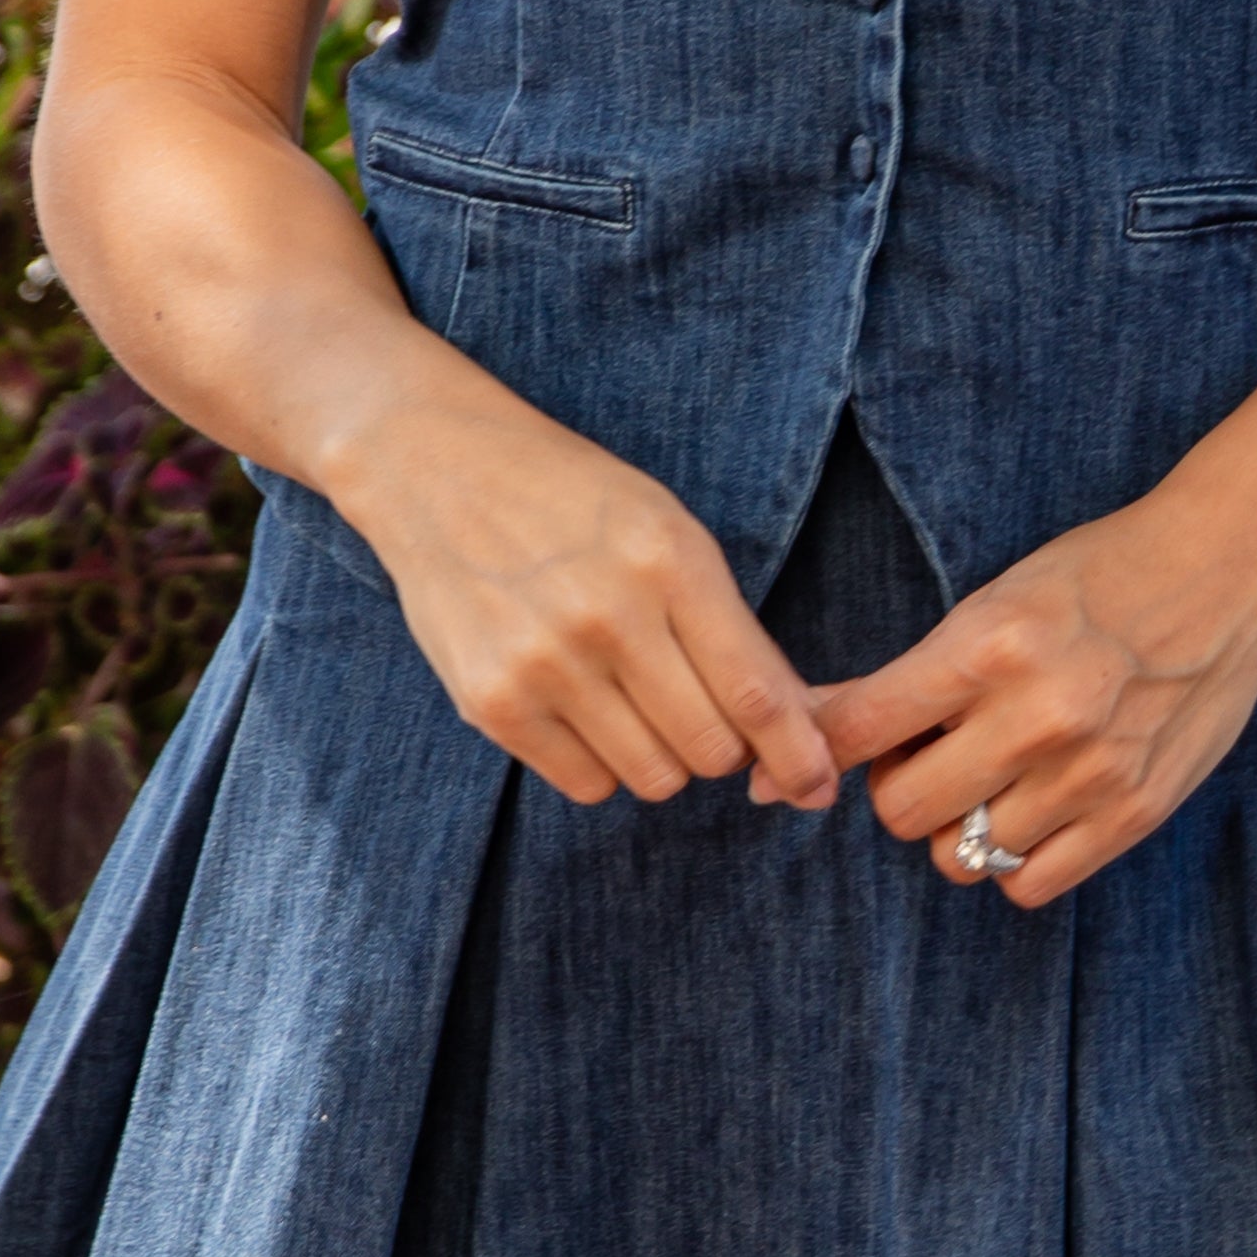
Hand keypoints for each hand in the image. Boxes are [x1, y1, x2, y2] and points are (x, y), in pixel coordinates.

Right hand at [339, 395, 837, 817]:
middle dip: (725, 747)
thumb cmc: (574, 499)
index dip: (799, 753)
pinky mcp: (492, 703)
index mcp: (668, 560)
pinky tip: (583, 706)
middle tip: (701, 710)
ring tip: (635, 700)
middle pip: (711, 749)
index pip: (755, 692)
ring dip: (663, 757)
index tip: (819, 787)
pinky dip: (602, 764)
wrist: (438, 469)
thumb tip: (798, 727)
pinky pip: (587, 785)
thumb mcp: (667, 529)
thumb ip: (727, 624)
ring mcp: (544, 663)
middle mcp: (609, 615)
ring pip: (654, 777)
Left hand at [805, 484, 1256, 907]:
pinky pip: (1029, 885)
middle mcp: (1036, 716)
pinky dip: (1013, 859)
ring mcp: (1089, 774)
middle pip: (901, 811)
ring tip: (990, 777)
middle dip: (896, 787)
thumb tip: (808, 726)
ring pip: (961, 858)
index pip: (861, 726)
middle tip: (926, 754)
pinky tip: (1030, 809)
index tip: (791, 764)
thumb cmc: (1099, 577)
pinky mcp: (1134, 813)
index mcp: (990, 646)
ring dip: (957, 826)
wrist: (1228, 572)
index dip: (812, 751)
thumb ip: (914, 676)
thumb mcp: (997, 602)